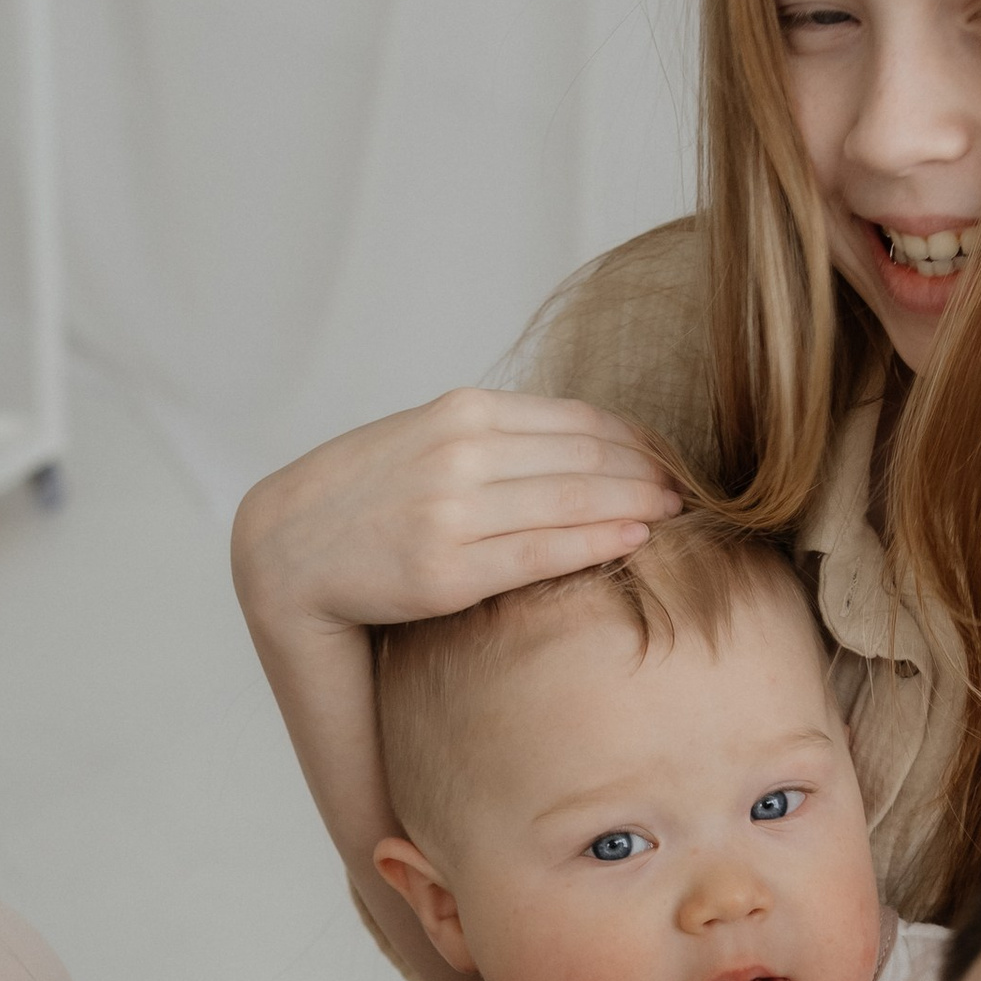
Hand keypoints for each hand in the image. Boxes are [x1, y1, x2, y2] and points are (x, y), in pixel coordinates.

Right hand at [231, 390, 679, 645]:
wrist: (286, 550)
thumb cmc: (365, 502)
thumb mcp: (428, 444)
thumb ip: (494, 440)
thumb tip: (579, 446)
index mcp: (462, 412)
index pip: (576, 419)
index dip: (635, 441)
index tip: (671, 459)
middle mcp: (461, 451)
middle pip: (586, 455)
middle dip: (648, 472)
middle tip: (693, 491)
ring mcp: (452, 509)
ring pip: (573, 499)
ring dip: (637, 503)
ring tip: (678, 515)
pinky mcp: (445, 568)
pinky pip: (542, 551)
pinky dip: (598, 540)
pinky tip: (637, 538)